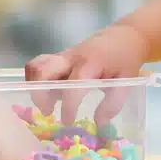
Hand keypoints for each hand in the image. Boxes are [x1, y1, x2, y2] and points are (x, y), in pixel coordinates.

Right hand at [26, 22, 148, 120]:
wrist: (123, 37)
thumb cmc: (124, 60)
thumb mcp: (125, 82)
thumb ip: (113, 103)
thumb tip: (98, 122)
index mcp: (90, 64)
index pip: (72, 85)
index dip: (68, 106)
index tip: (68, 121)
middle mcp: (71, 58)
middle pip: (42, 70)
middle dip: (39, 94)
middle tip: (48, 111)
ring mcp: (63, 56)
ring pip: (36, 66)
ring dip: (35, 87)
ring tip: (47, 103)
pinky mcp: (59, 57)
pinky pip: (39, 65)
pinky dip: (37, 80)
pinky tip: (49, 92)